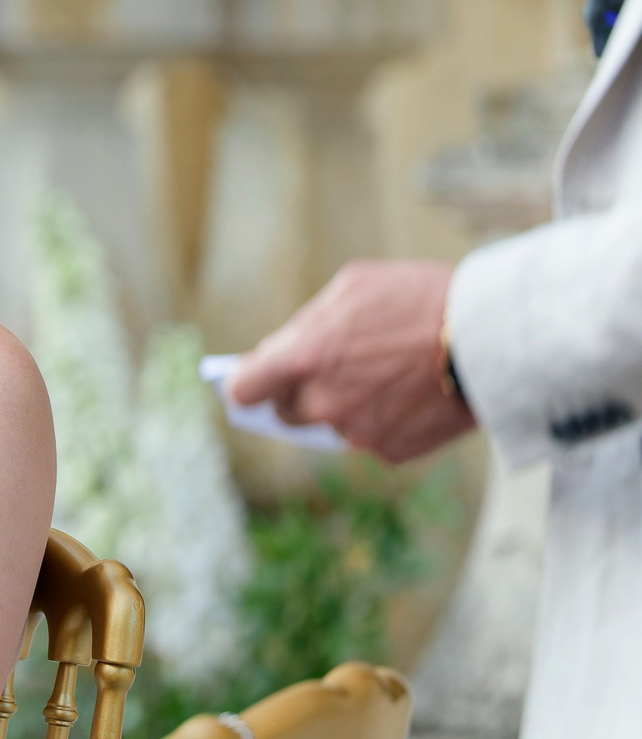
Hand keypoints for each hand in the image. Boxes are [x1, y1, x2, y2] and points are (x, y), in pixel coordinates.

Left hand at [227, 259, 473, 462]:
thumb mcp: (353, 287)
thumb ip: (308, 324)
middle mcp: (323, 403)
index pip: (244, 389)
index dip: (248, 383)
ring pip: (332, 425)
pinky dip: (384, 421)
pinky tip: (411, 393)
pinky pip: (372, 438)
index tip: (255, 378)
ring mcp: (357, 432)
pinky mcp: (392, 451)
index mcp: (303, 358)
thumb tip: (280, 350)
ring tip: (385, 374)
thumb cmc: (421, 298)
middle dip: (300, 392)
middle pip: (287, 412)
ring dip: (346, 406)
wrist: (492, 337)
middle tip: (333, 368)